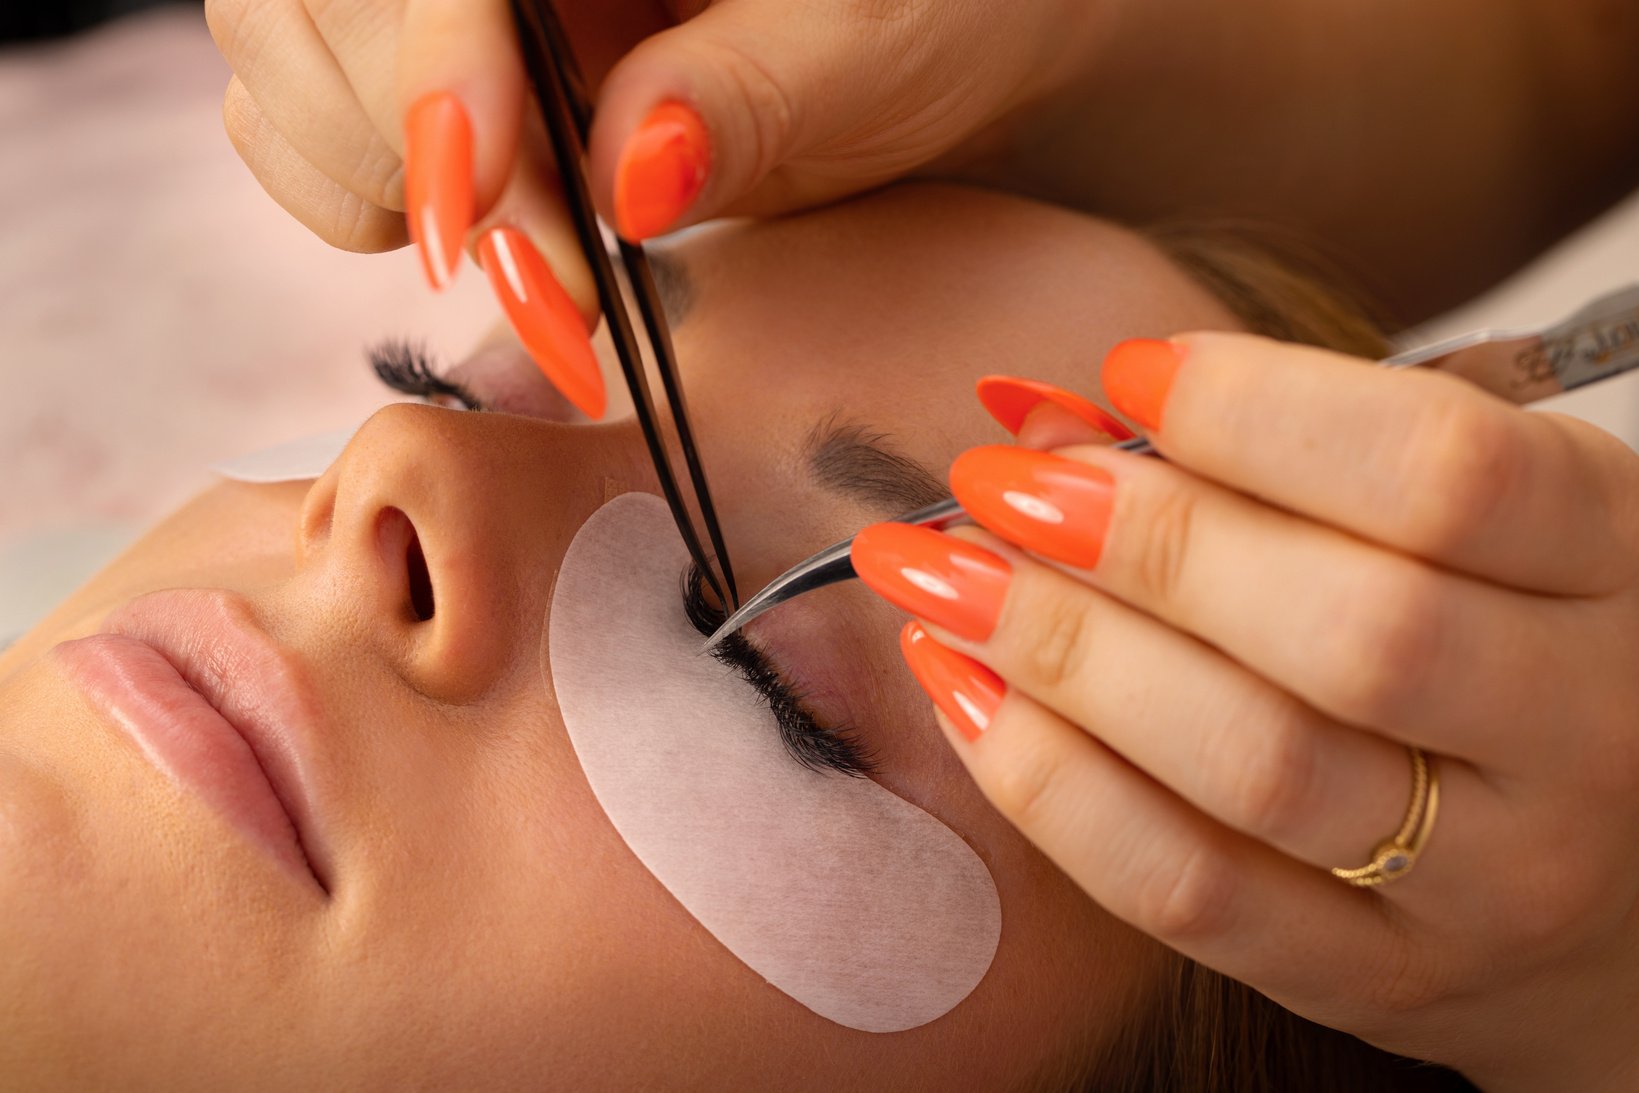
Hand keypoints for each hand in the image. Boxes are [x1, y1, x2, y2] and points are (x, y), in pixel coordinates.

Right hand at [204, 0, 1105, 273]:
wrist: (917, 42)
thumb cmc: (925, 13)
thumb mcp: (870, 50)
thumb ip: (750, 96)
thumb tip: (629, 173)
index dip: (429, 67)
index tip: (465, 208)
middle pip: (315, 3)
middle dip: (414, 156)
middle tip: (558, 280)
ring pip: (274, 55)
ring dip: (375, 185)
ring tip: (537, 248)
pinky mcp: (415, 52)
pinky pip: (287, 118)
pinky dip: (352, 196)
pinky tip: (481, 221)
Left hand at [853, 337, 1638, 1089]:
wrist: (1618, 885)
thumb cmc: (1503, 639)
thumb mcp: (1463, 519)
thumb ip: (1290, 453)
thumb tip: (1036, 417)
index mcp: (1616, 562)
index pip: (1448, 476)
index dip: (1263, 412)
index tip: (1122, 372)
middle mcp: (1580, 730)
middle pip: (1350, 632)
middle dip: (1141, 542)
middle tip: (994, 480)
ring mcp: (1487, 880)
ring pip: (1254, 767)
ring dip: (1063, 655)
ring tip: (941, 575)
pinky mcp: (1375, 978)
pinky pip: (1186, 891)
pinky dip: (1050, 785)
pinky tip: (964, 692)